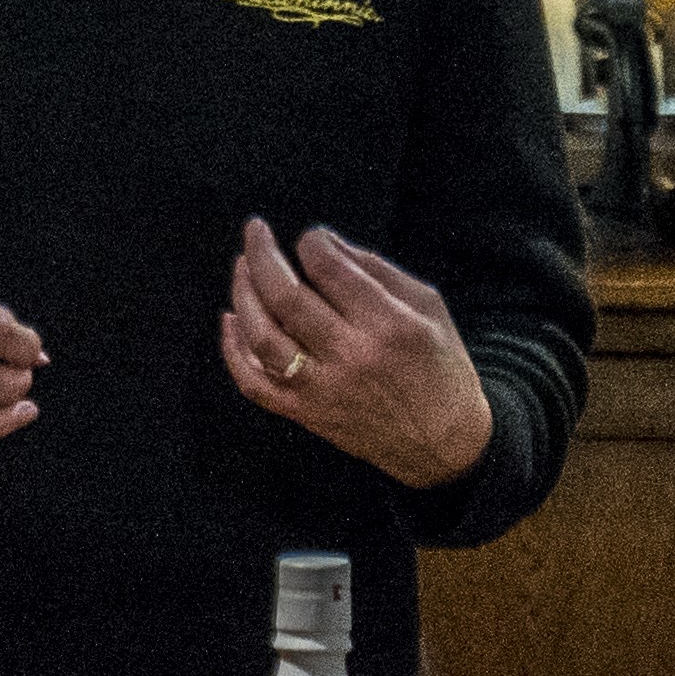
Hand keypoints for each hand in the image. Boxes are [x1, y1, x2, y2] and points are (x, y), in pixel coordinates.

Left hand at [223, 221, 493, 490]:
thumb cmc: (440, 367)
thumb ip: (377, 270)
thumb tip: (326, 243)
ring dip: (243, 295)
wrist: (443, 445)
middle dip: (263, 254)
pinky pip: (254, 384)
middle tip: (255, 230)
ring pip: (262, 337)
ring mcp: (322, 389)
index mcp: (387, 324)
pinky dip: (233, 351)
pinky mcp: (306, 414)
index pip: (329, 269)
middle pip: (286, 297)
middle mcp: (350, 357)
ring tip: (242, 267)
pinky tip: (230, 320)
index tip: (311, 238)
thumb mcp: (428, 307)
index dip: (311, 242)